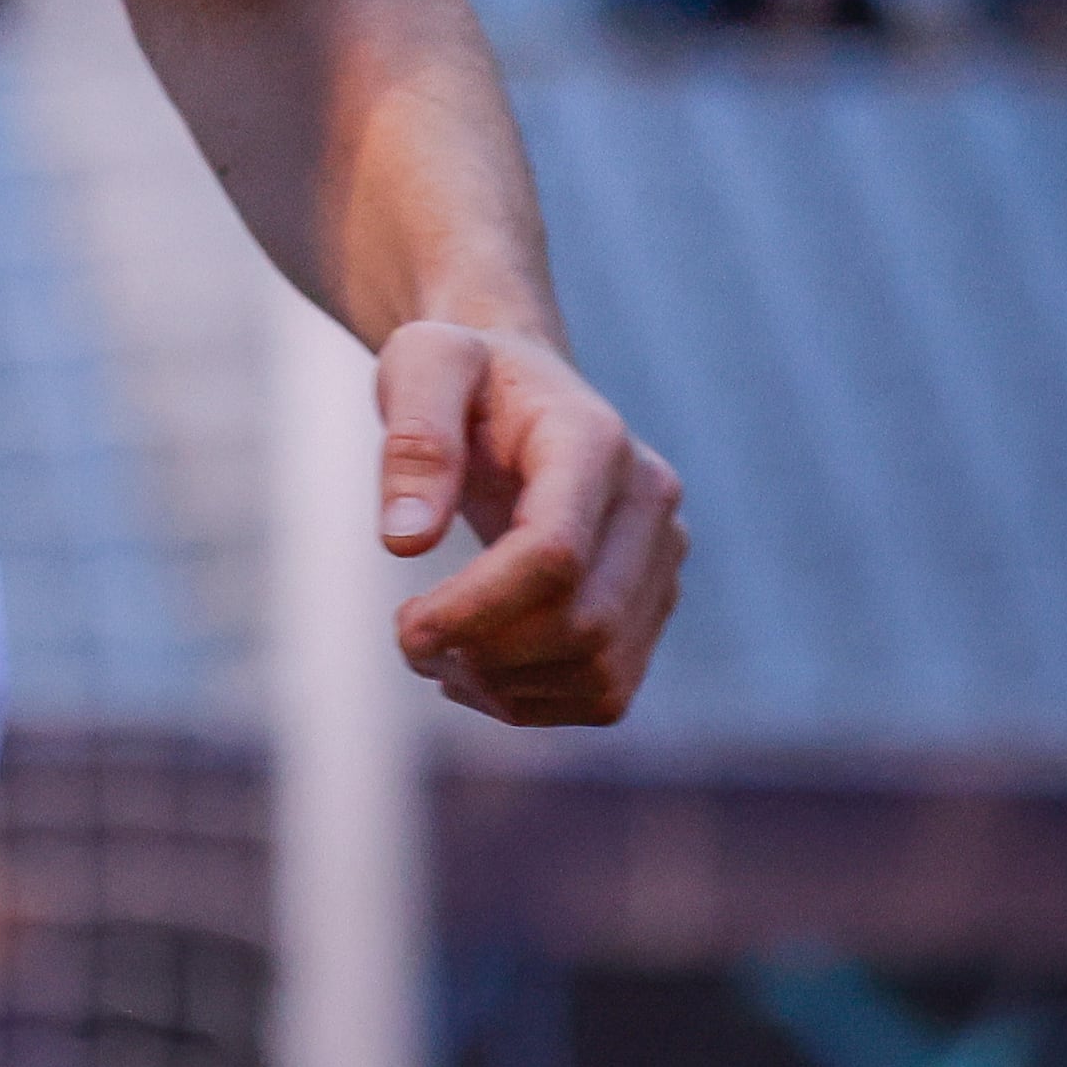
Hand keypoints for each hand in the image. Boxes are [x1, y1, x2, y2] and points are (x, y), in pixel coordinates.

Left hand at [377, 319, 686, 723]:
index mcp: (593, 440)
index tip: (406, 626)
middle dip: (483, 651)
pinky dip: (533, 701)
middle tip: (408, 637)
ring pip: (601, 673)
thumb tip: (404, 541)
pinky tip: (474, 668)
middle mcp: (649, 503)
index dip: (477, 605)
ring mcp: (661, 560)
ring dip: (505, 686)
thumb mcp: (419, 364)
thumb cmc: (461, 370)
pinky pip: (606, 691)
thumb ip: (413, 439)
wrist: (515, 383)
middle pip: (583, 624)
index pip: (555, 553)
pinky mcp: (651, 605)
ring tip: (434, 650)